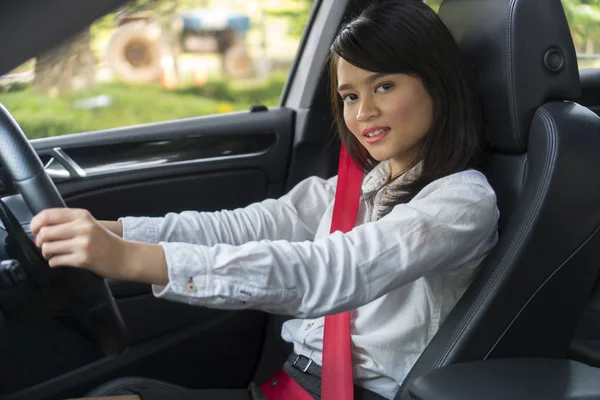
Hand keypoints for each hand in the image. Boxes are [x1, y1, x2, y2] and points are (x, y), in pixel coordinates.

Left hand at [30, 208, 168, 284]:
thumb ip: (68, 222)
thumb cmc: (104, 242)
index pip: (48, 215)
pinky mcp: (83, 259)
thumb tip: (39, 228)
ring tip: (54, 254)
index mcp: (82, 215)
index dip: (35, 224)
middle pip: (44, 233)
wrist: (124, 257)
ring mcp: (83, 244)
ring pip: (48, 248)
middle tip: (45, 245)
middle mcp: (82, 227)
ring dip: (46, 253)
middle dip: (39, 242)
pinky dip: (54, 262)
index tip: (35, 230)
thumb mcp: (89, 224)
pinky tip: (61, 261)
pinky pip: (55, 261)